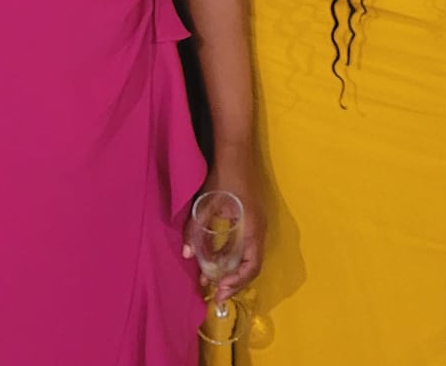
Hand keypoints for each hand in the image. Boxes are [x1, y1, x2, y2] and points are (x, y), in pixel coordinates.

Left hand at [186, 154, 264, 300]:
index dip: (236, 283)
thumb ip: (196, 230)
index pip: (251, 266)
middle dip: (233, 282)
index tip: (219, 293)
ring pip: (247, 256)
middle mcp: (259, 229)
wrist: (234, 151)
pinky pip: (243, 245)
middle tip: (215, 295)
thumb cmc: (223, 176)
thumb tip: (186, 254)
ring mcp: (256, 224)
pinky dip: (230, 256)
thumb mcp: (206, 204)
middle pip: (251, 265)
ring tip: (209, 280)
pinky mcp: (250, 219)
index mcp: (253, 228)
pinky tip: (212, 259)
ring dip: (230, 270)